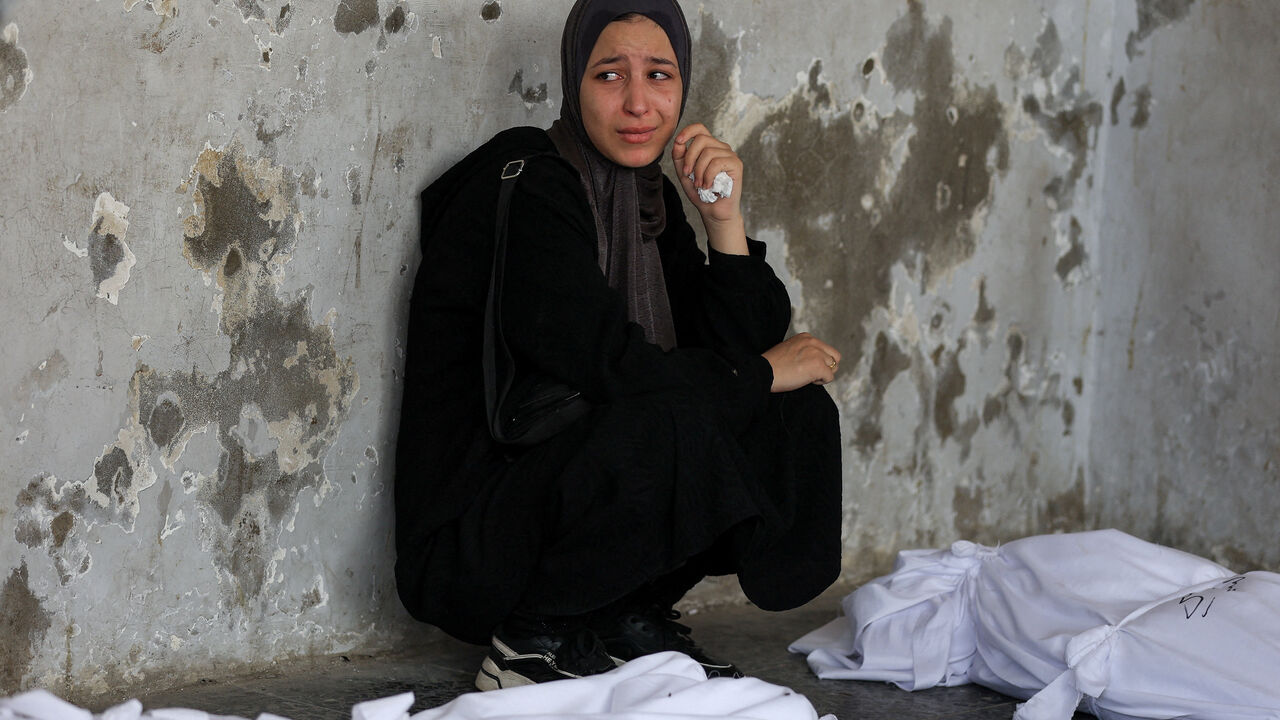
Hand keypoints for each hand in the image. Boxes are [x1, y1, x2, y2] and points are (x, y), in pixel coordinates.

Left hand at [672, 124, 747, 254]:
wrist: (713, 210)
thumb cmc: (700, 192)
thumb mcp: (684, 173)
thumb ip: (679, 157)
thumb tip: (678, 142)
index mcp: (708, 146)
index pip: (700, 128)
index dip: (688, 131)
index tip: (678, 141)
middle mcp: (720, 147)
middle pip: (701, 139)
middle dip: (690, 157)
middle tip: (687, 174)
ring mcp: (729, 155)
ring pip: (708, 152)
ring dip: (699, 171)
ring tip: (699, 184)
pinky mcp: (736, 164)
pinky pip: (717, 163)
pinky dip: (708, 176)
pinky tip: (708, 186)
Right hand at [762, 333, 842, 391]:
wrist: (763, 372)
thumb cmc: (773, 365)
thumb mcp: (789, 349)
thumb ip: (803, 350)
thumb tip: (815, 361)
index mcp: (806, 337)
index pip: (825, 349)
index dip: (819, 360)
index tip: (806, 366)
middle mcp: (813, 342)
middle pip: (835, 356)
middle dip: (827, 367)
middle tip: (813, 374)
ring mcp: (816, 353)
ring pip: (833, 367)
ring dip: (823, 374)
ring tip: (808, 377)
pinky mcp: (818, 366)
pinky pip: (830, 377)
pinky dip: (821, 382)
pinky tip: (808, 381)